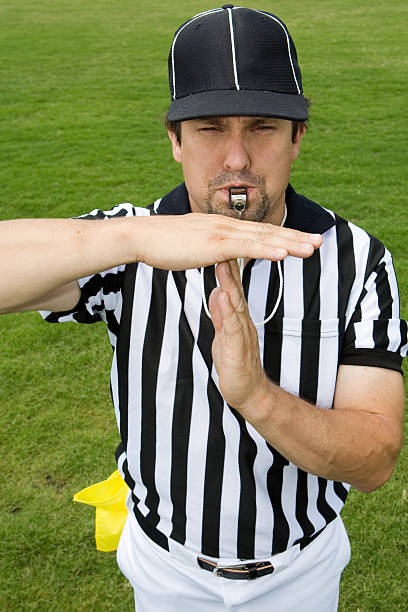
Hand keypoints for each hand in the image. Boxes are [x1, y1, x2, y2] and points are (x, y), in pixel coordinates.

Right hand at [134, 213, 321, 269]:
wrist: (142, 236)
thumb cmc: (163, 243)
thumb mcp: (194, 245)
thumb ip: (211, 248)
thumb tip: (222, 254)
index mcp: (223, 227)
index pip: (258, 232)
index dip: (283, 236)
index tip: (302, 241)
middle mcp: (226, 226)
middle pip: (267, 231)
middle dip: (295, 237)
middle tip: (319, 241)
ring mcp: (221, 233)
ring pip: (262, 237)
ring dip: (288, 242)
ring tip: (311, 248)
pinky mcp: (213, 244)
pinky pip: (245, 247)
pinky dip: (266, 249)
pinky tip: (283, 253)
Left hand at [208, 260, 269, 412]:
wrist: (248, 393)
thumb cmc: (235, 365)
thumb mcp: (224, 335)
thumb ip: (221, 314)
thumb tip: (217, 293)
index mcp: (237, 317)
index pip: (232, 287)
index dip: (226, 265)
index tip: (220, 245)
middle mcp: (242, 321)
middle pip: (237, 289)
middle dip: (230, 266)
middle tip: (226, 242)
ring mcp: (242, 334)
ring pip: (236, 304)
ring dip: (230, 283)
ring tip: (223, 262)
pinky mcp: (238, 348)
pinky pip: (233, 327)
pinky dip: (227, 310)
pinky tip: (222, 296)